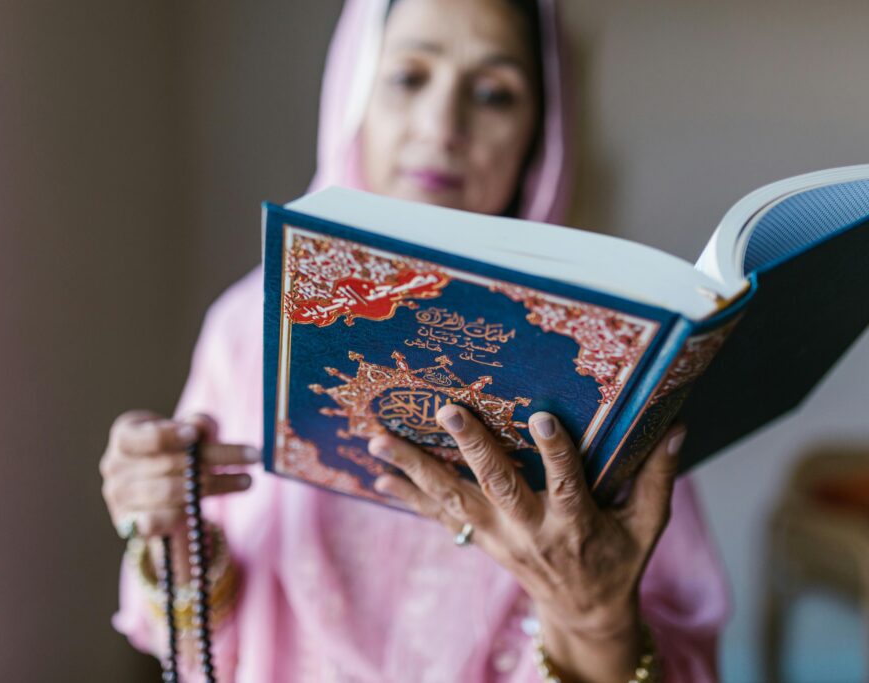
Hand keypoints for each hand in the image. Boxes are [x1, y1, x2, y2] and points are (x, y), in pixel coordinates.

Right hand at [100, 410, 257, 537]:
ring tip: (247, 480)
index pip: (147, 436)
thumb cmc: (175, 451)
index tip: (196, 434)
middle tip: (253, 456)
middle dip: (215, 459)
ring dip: (215, 485)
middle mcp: (114, 466)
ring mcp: (119, 498)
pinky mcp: (130, 524)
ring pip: (171, 492)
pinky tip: (208, 511)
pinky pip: (162, 521)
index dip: (170, 435)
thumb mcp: (187, 432)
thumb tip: (202, 426)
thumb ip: (198, 425)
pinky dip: (185, 516)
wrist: (158, 493)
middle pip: (169, 464)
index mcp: (125, 436)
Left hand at [368, 406, 684, 682]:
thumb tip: (677, 426)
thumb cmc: (618, 561)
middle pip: (498, 486)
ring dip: (415, 468)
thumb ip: (658, 478)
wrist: (584, 612)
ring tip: (379, 439)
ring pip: (452, 499)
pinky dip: (408, 496)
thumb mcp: (646, 525)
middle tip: (448, 409)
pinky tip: (377, 476)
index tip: (542, 416)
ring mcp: (498, 537)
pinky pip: (438, 516)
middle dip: (472, 447)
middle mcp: (530, 530)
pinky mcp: (479, 540)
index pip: (568, 483)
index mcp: (575, 524)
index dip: (556, 452)